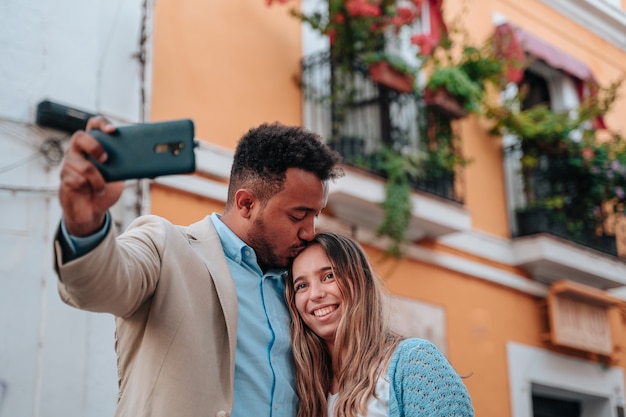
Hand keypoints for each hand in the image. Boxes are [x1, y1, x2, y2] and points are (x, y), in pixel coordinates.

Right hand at [59, 116, 124, 235]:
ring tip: (102, 187)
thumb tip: (152, 170)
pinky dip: (92, 187)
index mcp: (92, 145)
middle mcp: (77, 151)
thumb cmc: (105, 189)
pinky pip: (78, 180)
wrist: (92, 211)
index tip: (112, 130)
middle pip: (79, 137)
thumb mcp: (120, 176)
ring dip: (98, 179)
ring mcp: (69, 164)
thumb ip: (128, 167)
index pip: (93, 125)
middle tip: (106, 159)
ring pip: (83, 165)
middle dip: (95, 146)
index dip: (101, 124)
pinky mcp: (65, 178)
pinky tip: (93, 191)